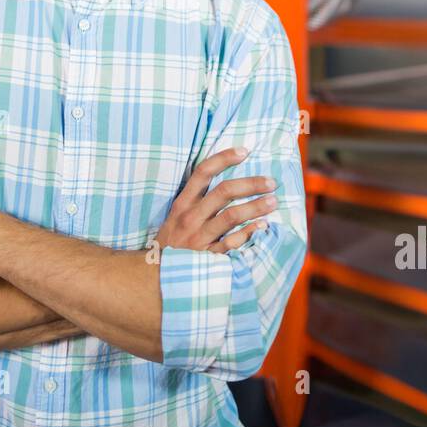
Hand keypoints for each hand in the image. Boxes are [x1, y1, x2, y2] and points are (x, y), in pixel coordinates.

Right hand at [154, 147, 276, 255]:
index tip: (244, 151)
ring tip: (273, 201)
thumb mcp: (176, 216)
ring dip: (255, 207)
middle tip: (270, 182)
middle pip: (223, 192)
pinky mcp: (207, 257)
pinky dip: (248, 233)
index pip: (203, 172)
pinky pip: (231, 243)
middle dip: (250, 184)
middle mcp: (191, 217)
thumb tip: (226, 182)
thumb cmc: (172, 241)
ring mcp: (199, 237)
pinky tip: (263, 226)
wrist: (154, 274)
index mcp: (183, 203)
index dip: (224, 158)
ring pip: (231, 216)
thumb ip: (196, 200)